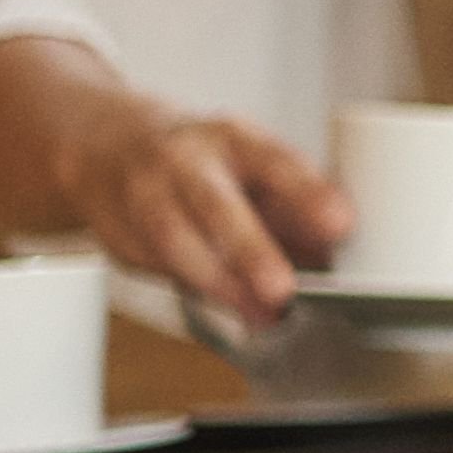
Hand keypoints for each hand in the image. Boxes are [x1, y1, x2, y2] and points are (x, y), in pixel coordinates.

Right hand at [72, 98, 343, 329]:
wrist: (111, 151)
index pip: (273, 160)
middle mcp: (184, 161)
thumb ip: (295, 204)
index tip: (342, 223)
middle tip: (283, 289)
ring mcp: (144, 195)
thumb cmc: (205, 163)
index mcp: (233, 138)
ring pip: (174, 242)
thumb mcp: (254, 164)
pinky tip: (231, 308)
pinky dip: (196, 291)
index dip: (308, 192)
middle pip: (214, 204)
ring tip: (263, 314)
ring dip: (220, 285)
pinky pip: (156, 267)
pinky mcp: (118, 236)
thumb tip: (336, 250)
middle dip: (249, 250)